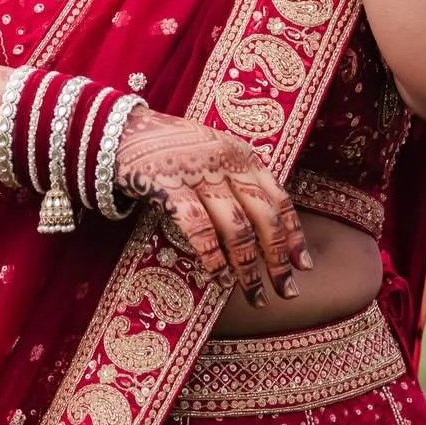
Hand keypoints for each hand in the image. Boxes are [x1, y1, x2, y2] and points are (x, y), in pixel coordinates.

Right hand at [115, 108, 311, 304]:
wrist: (122, 129)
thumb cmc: (171, 147)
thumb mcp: (215, 151)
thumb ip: (238, 178)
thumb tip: (262, 226)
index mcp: (243, 155)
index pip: (279, 199)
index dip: (294, 235)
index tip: (303, 265)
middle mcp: (227, 163)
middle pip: (263, 218)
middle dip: (277, 260)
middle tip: (286, 291)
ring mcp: (199, 175)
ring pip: (236, 229)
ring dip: (248, 268)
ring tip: (255, 295)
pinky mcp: (169, 187)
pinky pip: (198, 228)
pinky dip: (212, 257)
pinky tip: (220, 279)